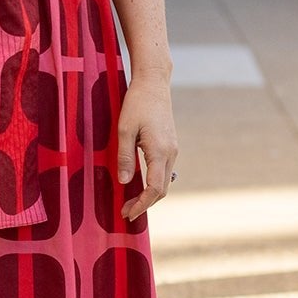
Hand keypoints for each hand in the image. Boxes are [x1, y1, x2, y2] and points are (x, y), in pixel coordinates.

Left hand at [117, 76, 177, 218]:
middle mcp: (171, 153)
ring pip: (164, 181)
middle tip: (125, 212)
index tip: (127, 214)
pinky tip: (139, 184)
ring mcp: (173, 149)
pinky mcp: (170, 145)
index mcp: (160, 152)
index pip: (154, 189)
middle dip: (144, 204)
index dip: (141, 205)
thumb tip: (125, 182)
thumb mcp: (124, 129)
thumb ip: (125, 157)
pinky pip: (163, 171)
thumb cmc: (137, 103)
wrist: (154, 84)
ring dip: (149, 195)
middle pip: (162, 190)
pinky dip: (153, 183)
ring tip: (130, 202)